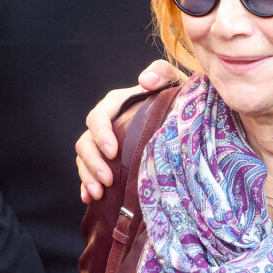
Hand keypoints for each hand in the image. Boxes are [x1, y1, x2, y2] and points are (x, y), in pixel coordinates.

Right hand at [76, 60, 186, 202]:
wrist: (188, 118)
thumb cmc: (180, 98)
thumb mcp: (175, 82)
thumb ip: (162, 73)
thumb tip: (144, 79)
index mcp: (119, 103)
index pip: (99, 117)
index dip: (100, 133)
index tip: (112, 151)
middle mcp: (108, 123)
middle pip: (86, 141)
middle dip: (92, 162)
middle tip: (107, 181)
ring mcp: (106, 142)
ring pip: (84, 158)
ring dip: (87, 176)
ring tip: (99, 193)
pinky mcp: (108, 160)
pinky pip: (89, 172)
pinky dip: (86, 185)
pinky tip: (91, 199)